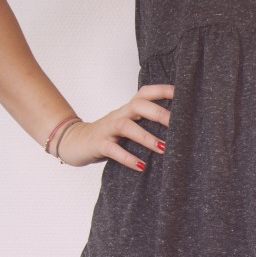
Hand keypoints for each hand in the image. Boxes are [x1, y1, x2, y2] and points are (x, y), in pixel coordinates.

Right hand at [55, 84, 174, 171]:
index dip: (162, 90)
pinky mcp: (99, 144)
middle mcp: (119, 115)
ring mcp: (108, 129)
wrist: (74, 142)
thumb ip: (146, 123)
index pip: (145, 93)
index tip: (181, 93)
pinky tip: (141, 166)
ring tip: (163, 148)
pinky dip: (127, 158)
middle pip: (138, 105)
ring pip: (126, 126)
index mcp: (128, 109)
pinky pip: (113, 149)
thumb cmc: (109, 135)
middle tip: (178, 125)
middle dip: (158, 113)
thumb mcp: (128, 126)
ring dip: (146, 137)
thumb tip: (178, 130)